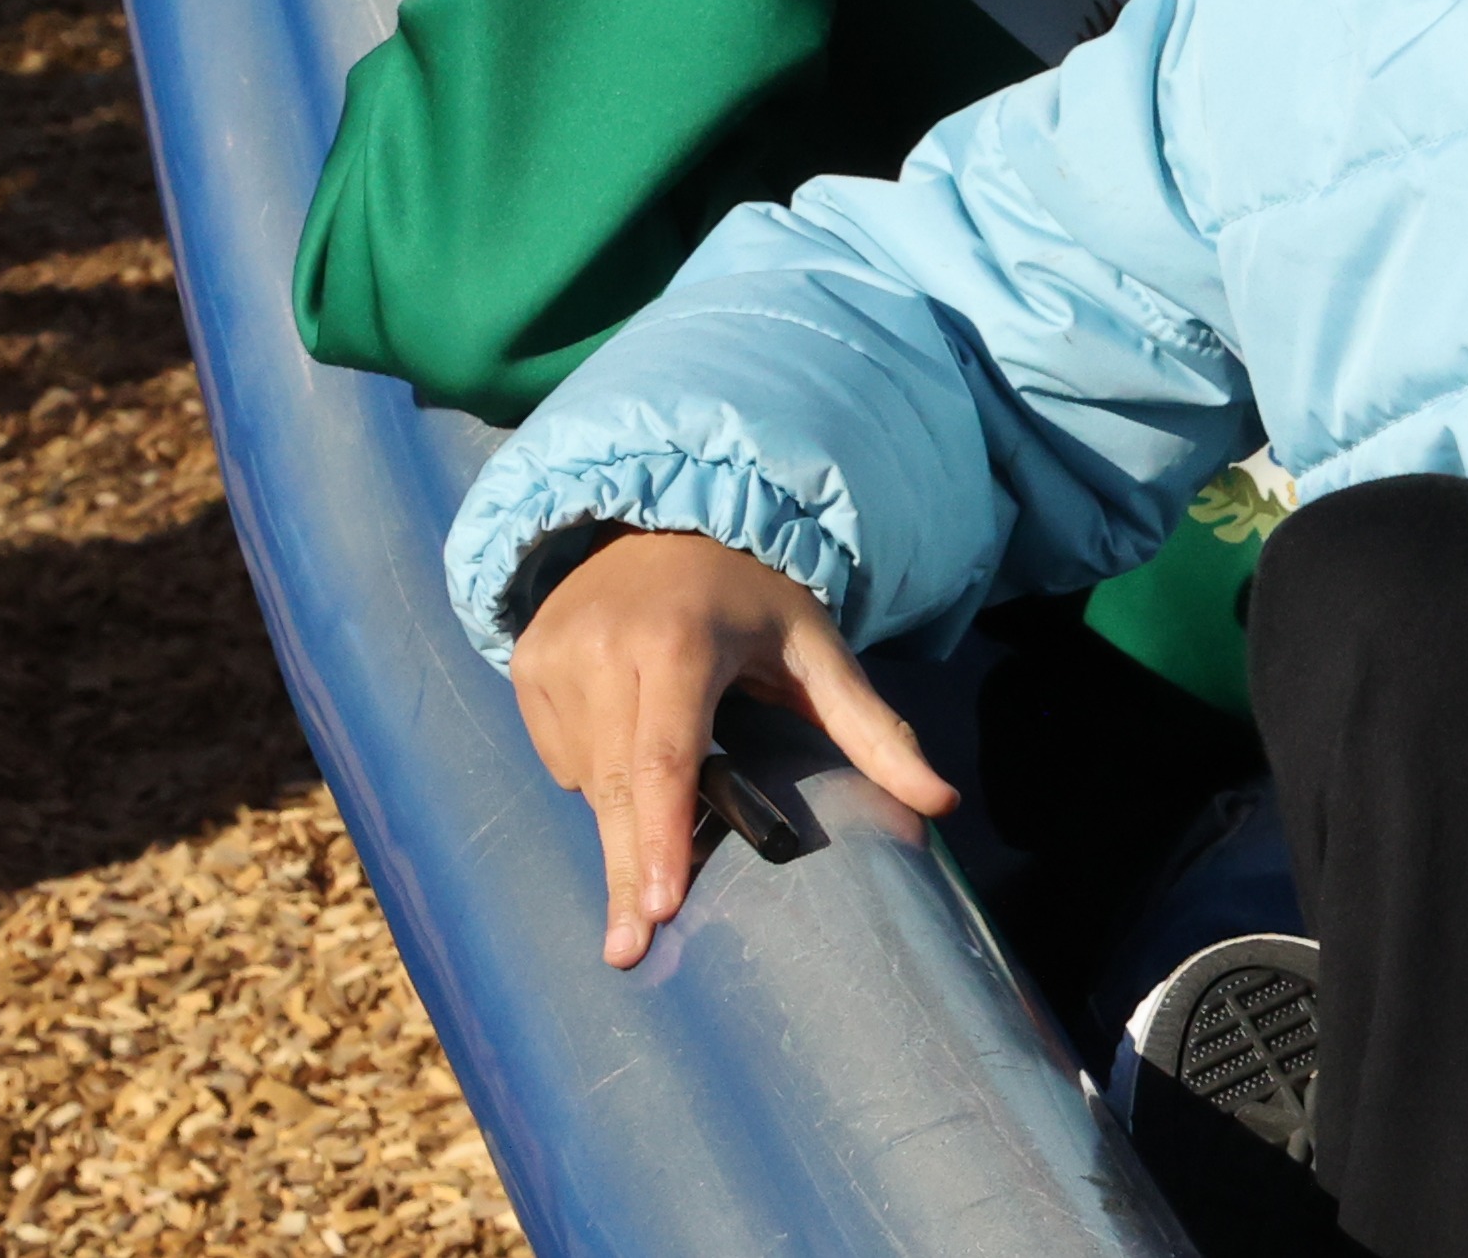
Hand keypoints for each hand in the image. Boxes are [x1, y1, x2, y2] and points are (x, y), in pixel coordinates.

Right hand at [506, 529, 957, 967]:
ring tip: (660, 808)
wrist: (668, 518)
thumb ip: (876, 730)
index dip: (663, 836)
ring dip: (621, 818)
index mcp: (679, 643)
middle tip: (629, 950)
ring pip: (584, 779)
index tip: (661, 907)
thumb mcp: (821, 652)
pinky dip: (591, 775)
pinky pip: (557, 755)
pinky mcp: (523, 662)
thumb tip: (944, 801)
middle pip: (617, 787)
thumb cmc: (755, 599)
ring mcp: (554, 654)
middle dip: (628, 872)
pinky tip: (626, 748)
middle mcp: (605, 645)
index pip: (666, 759)